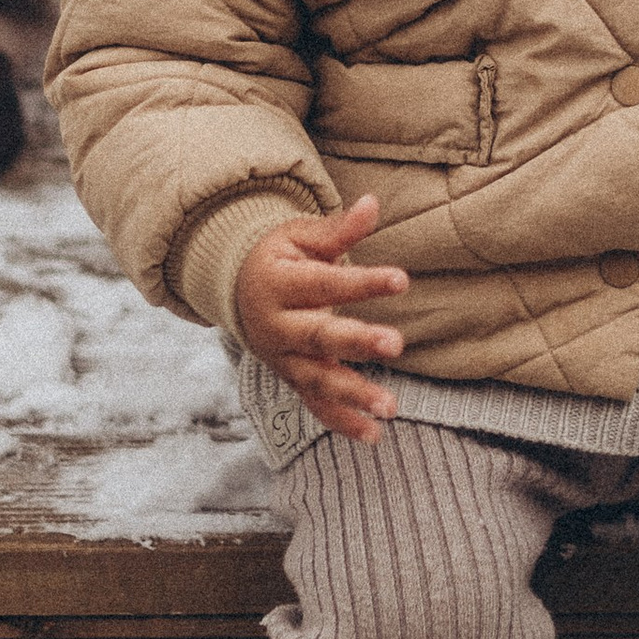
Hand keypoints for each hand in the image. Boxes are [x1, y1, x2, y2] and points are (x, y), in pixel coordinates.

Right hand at [231, 194, 408, 442]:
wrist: (237, 291)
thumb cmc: (279, 258)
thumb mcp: (300, 236)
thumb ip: (338, 229)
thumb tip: (372, 203)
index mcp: (279, 284)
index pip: (326, 282)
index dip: (363, 282)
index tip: (402, 279)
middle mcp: (278, 327)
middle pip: (319, 336)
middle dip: (357, 341)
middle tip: (395, 344)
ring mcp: (283, 359)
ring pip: (318, 379)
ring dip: (354, 394)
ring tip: (390, 406)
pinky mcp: (292, 379)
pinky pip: (316, 405)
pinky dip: (342, 423)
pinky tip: (374, 435)